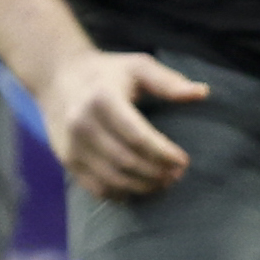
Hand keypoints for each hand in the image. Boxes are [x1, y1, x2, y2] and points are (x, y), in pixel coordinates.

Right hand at [40, 50, 205, 199]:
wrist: (57, 77)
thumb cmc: (107, 72)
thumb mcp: (138, 66)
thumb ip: (169, 81)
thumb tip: (202, 93)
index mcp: (102, 99)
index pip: (137, 136)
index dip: (163, 153)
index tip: (183, 161)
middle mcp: (82, 123)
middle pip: (126, 161)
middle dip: (156, 173)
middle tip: (176, 174)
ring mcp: (72, 145)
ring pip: (112, 178)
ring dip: (142, 186)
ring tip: (162, 182)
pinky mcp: (66, 159)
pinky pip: (96, 186)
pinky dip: (120, 193)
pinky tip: (137, 188)